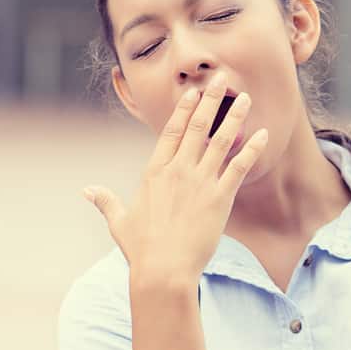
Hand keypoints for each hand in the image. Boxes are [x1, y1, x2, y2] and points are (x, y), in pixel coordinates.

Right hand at [84, 73, 267, 291]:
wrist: (164, 270)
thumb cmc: (140, 248)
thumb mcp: (119, 221)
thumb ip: (105, 201)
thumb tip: (87, 191)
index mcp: (154, 171)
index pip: (170, 130)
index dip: (184, 109)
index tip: (193, 92)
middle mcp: (178, 170)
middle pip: (196, 126)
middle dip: (211, 100)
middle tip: (222, 79)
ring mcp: (200, 182)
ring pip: (220, 141)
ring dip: (234, 117)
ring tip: (246, 98)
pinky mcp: (220, 198)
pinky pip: (239, 167)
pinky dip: (251, 149)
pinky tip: (263, 134)